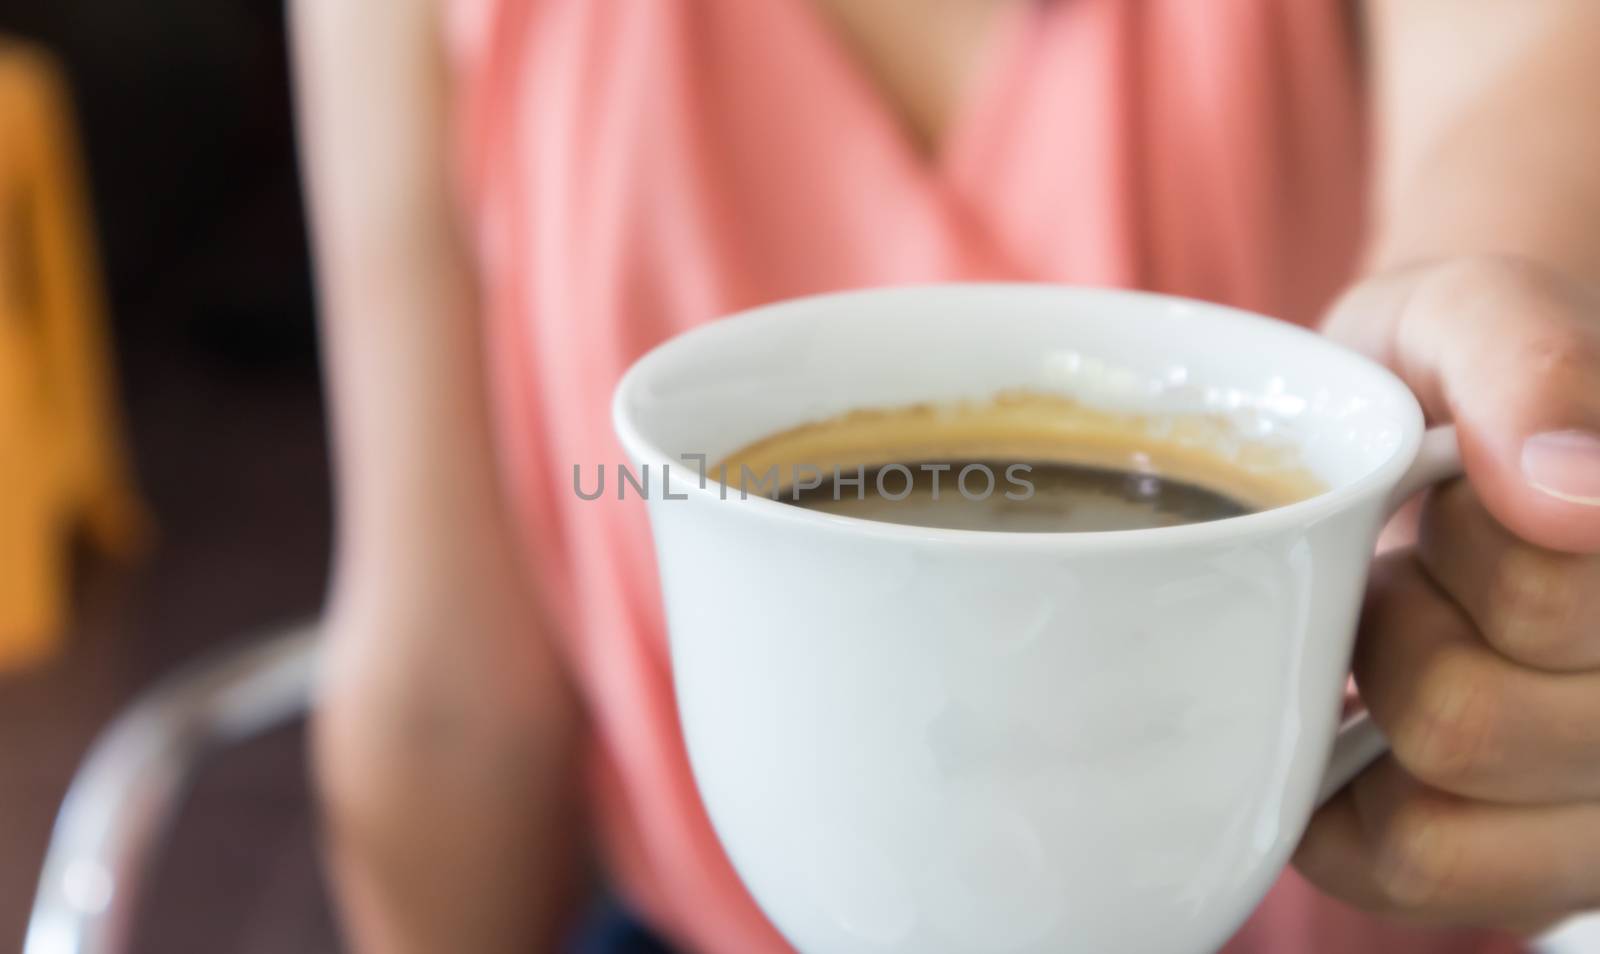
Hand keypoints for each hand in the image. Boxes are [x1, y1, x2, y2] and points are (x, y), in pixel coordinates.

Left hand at [1295, 256, 1599, 931]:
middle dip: (1404, 616)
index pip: (1546, 597)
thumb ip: (1528, 365)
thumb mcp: (1475, 313)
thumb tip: (1574, 495)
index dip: (1465, 535)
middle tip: (1427, 559)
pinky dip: (1352, 795)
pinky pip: (1418, 867)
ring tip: (1419, 624)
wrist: (1450, 427)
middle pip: (1469, 719)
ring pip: (1444, 799)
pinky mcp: (1552, 865)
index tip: (1467, 485)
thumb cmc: (1459, 380)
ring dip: (1386, 690)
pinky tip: (1370, 713)